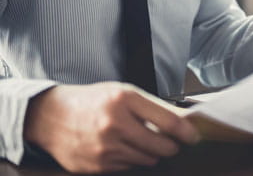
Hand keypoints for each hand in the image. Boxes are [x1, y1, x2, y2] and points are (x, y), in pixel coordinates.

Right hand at [24, 82, 199, 173]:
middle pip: (161, 146)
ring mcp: (104, 148)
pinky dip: (130, 159)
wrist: (51, 117)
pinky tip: (119, 147)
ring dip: (150, 153)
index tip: (194, 137)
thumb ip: (152, 107)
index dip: (186, 132)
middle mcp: (114, 124)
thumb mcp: (122, 92)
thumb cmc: (92, 101)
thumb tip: (182, 122)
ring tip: (136, 140)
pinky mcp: (96, 166)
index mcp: (123, 99)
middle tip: (169, 143)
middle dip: (170, 146)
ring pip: (147, 159)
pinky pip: (128, 167)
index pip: (168, 121)